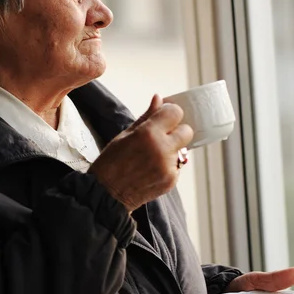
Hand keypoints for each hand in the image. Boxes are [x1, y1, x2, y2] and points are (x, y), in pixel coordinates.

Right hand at [90, 94, 193, 211]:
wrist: (106, 194)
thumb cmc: (111, 162)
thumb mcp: (125, 134)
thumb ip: (146, 116)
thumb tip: (158, 98)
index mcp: (149, 133)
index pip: (176, 112)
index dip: (170, 113)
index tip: (164, 116)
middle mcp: (162, 149)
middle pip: (187, 131)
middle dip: (176, 131)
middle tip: (161, 136)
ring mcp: (169, 166)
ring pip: (183, 149)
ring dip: (173, 148)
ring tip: (152, 155)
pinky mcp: (171, 180)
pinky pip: (178, 165)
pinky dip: (169, 164)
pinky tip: (152, 168)